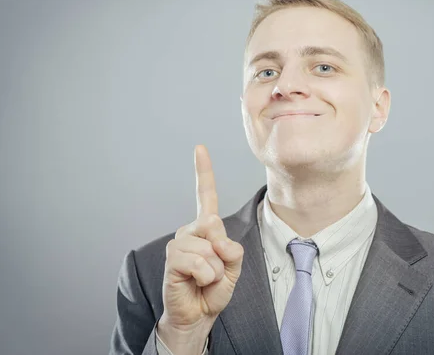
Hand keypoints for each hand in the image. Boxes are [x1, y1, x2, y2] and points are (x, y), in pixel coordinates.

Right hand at [157, 145, 243, 351]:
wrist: (197, 314)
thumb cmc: (213, 289)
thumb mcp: (233, 267)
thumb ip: (232, 250)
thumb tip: (217, 237)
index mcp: (205, 229)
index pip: (205, 196)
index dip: (203, 172)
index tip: (199, 148)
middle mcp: (190, 231)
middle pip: (215, 225)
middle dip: (223, 253)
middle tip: (213, 271)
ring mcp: (179, 243)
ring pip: (209, 248)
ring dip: (214, 270)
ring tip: (204, 279)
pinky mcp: (172, 257)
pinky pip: (199, 261)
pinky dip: (205, 276)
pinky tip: (196, 282)